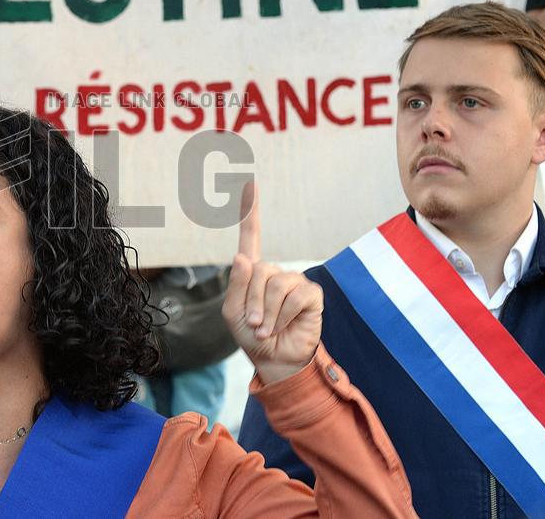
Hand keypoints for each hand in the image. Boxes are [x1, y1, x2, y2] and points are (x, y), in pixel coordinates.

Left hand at [222, 182, 322, 383]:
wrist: (276, 360)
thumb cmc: (252, 337)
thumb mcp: (233, 314)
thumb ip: (236, 286)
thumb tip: (243, 257)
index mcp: (252, 273)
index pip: (251, 238)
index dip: (251, 213)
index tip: (250, 185)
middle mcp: (274, 273)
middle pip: (259, 270)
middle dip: (251, 301)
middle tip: (253, 324)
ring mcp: (294, 281)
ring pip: (275, 283)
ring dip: (265, 311)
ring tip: (265, 328)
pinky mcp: (311, 294)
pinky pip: (294, 295)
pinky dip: (283, 315)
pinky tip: (283, 325)